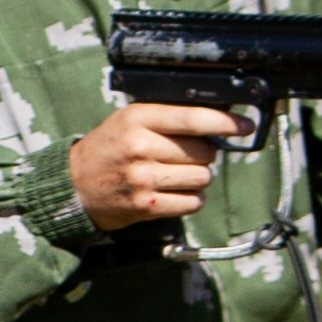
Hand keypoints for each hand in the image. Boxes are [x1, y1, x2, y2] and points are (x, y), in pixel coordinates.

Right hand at [69, 102, 243, 232]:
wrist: (75, 185)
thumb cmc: (110, 147)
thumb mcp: (130, 119)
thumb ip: (168, 116)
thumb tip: (219, 115)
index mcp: (138, 118)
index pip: (193, 118)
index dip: (225, 122)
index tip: (246, 125)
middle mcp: (140, 147)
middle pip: (203, 151)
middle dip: (205, 152)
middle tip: (187, 154)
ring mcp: (143, 179)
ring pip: (202, 177)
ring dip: (199, 176)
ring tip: (178, 173)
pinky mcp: (147, 206)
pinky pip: (192, 202)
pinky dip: (191, 198)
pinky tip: (175, 191)